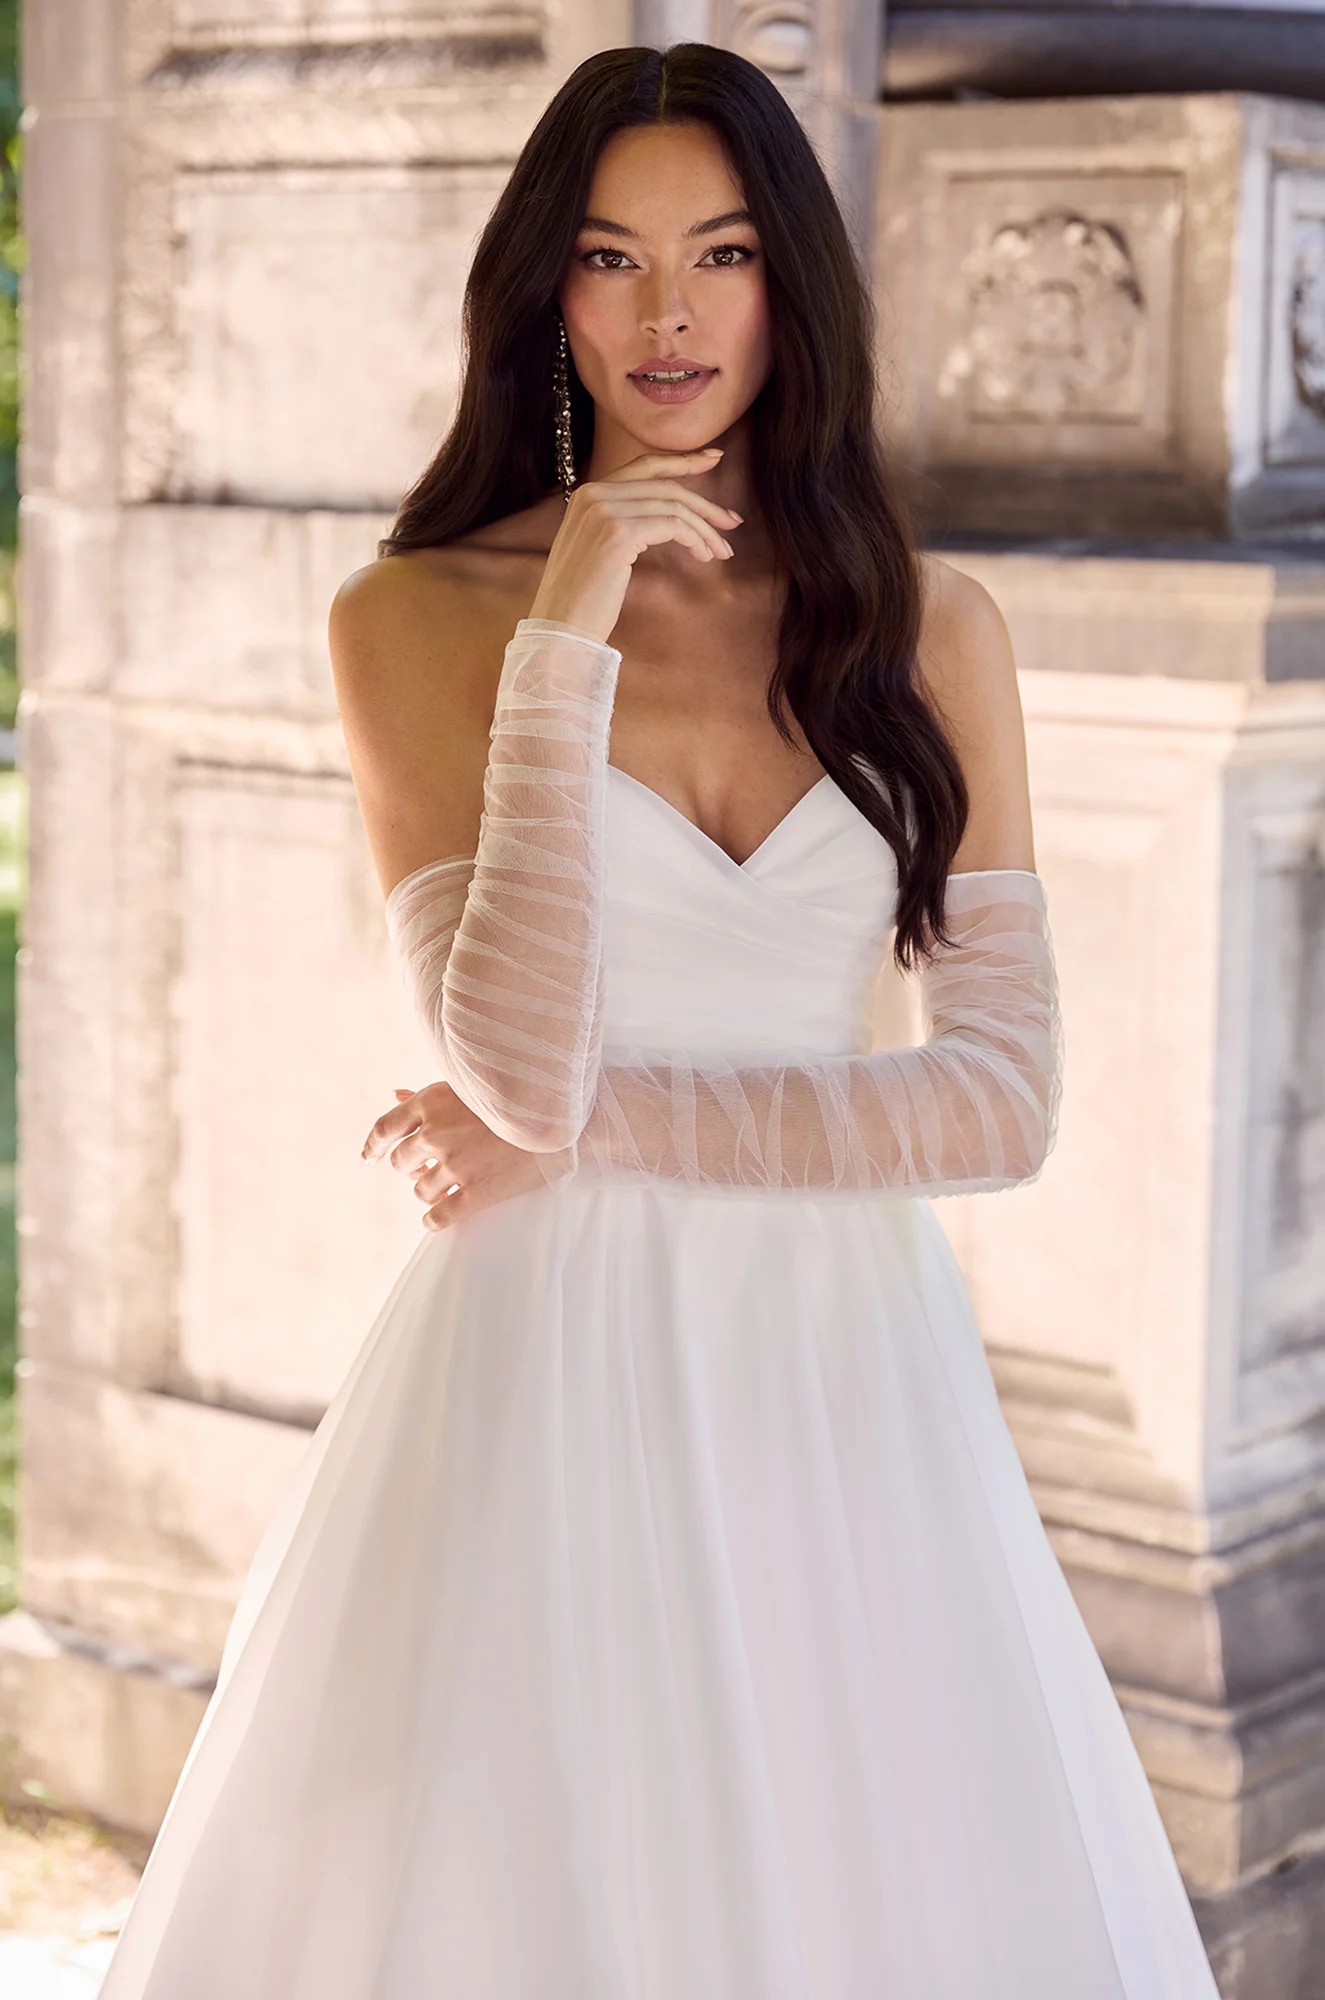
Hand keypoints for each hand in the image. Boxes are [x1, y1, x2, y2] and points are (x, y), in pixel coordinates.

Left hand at [361, 1083, 567, 1230]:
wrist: (568, 1119)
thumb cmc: (519, 1094)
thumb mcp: (470, 1085)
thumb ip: (430, 1094)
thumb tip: (395, 1095)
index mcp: (432, 1102)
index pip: (385, 1128)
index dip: (374, 1145)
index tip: (370, 1156)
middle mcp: (436, 1134)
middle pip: (400, 1162)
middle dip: (411, 1166)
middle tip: (429, 1165)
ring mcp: (455, 1166)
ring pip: (420, 1190)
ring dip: (429, 1189)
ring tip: (447, 1184)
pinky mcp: (476, 1194)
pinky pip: (438, 1217)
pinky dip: (434, 1219)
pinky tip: (439, 1216)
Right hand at [528, 447, 742, 640]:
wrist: (561, 629)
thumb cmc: (583, 600)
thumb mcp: (599, 549)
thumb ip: (623, 522)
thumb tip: (668, 515)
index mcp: (586, 494)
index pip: (644, 465)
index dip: (682, 461)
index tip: (714, 458)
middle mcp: (593, 494)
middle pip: (664, 485)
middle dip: (705, 503)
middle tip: (733, 522)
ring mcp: (603, 510)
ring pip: (673, 505)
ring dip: (705, 529)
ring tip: (721, 551)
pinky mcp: (618, 532)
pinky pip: (672, 524)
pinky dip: (694, 538)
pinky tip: (703, 555)